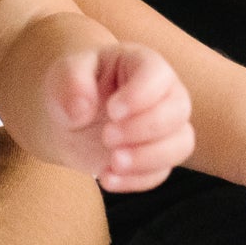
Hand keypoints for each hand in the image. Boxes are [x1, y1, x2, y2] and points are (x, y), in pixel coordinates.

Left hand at [38, 39, 195, 191]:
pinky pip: (161, 172)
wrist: (71, 120)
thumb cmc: (74, 88)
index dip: (140, 95)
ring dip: (148, 158)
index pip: (158, 75)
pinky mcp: (158, 158)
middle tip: (106, 137)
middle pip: (178, 110)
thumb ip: (71, 83)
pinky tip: (105, 177)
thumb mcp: (64, 75)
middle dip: (144, 129)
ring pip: (181, 144)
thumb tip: (82, 109)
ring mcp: (165, 128)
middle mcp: (163, 94)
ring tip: (112, 162)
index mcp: (142, 64)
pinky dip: (135, 180)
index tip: (111, 111)